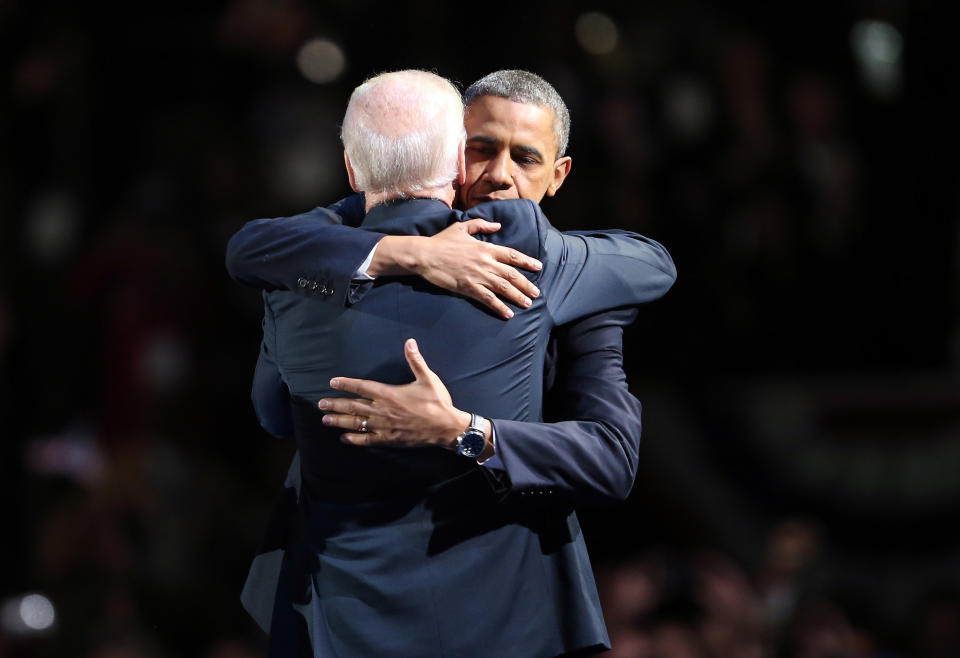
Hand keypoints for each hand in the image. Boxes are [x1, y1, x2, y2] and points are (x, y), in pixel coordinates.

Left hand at [318, 338, 470, 447]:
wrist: (445, 427)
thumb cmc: (437, 402)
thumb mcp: (427, 378)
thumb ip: (416, 360)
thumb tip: (410, 341)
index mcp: (389, 394)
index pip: (362, 387)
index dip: (346, 384)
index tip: (332, 382)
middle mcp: (382, 410)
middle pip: (354, 406)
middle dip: (336, 404)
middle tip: (321, 404)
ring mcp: (384, 426)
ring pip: (357, 423)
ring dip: (340, 421)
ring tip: (326, 419)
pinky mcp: (389, 439)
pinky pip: (367, 440)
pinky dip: (355, 439)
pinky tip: (344, 439)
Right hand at [372, 220, 541, 319]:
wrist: (425, 255)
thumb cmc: (442, 241)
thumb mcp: (462, 228)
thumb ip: (481, 225)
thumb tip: (497, 225)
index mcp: (485, 248)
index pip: (512, 255)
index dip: (526, 261)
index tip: (538, 266)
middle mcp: (485, 262)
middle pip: (511, 275)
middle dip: (526, 284)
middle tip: (536, 293)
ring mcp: (478, 276)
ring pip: (503, 288)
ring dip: (517, 297)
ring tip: (528, 304)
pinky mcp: (468, 288)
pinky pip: (488, 299)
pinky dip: (499, 307)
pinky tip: (508, 313)